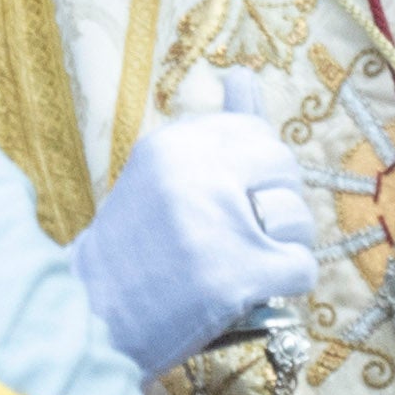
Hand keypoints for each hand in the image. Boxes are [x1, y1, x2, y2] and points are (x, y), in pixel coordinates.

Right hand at [77, 106, 345, 376]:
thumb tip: (244, 74)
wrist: (93, 319)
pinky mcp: (235, 276)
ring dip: (282, 248)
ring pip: (299, 219)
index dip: (254, 172)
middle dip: (273, 205)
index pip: (257, 133)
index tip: (226, 200)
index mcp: (174, 143)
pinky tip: (249, 292)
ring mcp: (217, 225)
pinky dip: (284, 286)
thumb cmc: (134, 248)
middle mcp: (196, 173)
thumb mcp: (161, 173)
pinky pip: (302, 268)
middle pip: (285, 170)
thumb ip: (213, 130)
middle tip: (236, 236)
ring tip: (241, 264)